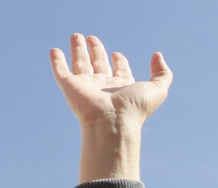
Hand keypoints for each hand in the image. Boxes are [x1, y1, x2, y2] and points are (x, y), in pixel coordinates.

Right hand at [50, 34, 171, 129]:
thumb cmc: (135, 107)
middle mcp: (104, 86)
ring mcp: (86, 86)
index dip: (120, 62)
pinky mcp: (70, 87)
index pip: (121, 71)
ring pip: (81, 64)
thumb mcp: (158, 89)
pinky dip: (57, 61)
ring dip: (79, 50)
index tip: (117, 55)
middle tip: (92, 37)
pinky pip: (61, 72)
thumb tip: (157, 55)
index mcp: (123, 87)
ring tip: (77, 35)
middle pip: (99, 64)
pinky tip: (55, 51)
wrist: (113, 121)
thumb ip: (162, 73)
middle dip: (96, 50)